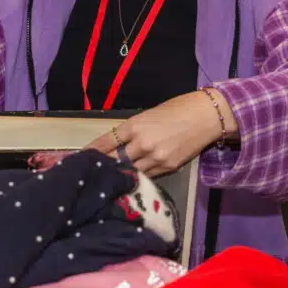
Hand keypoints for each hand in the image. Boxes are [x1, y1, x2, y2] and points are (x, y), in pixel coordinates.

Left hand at [86, 90, 235, 177]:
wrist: (207, 116)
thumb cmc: (178, 109)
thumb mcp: (149, 114)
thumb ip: (132, 130)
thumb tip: (118, 143)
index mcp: (134, 126)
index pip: (106, 142)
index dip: (92, 152)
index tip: (79, 158)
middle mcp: (142, 143)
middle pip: (115, 161)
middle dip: (104, 166)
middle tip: (92, 172)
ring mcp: (156, 157)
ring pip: (131, 171)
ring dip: (121, 174)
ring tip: (110, 179)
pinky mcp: (169, 167)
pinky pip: (148, 175)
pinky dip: (139, 176)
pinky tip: (132, 179)